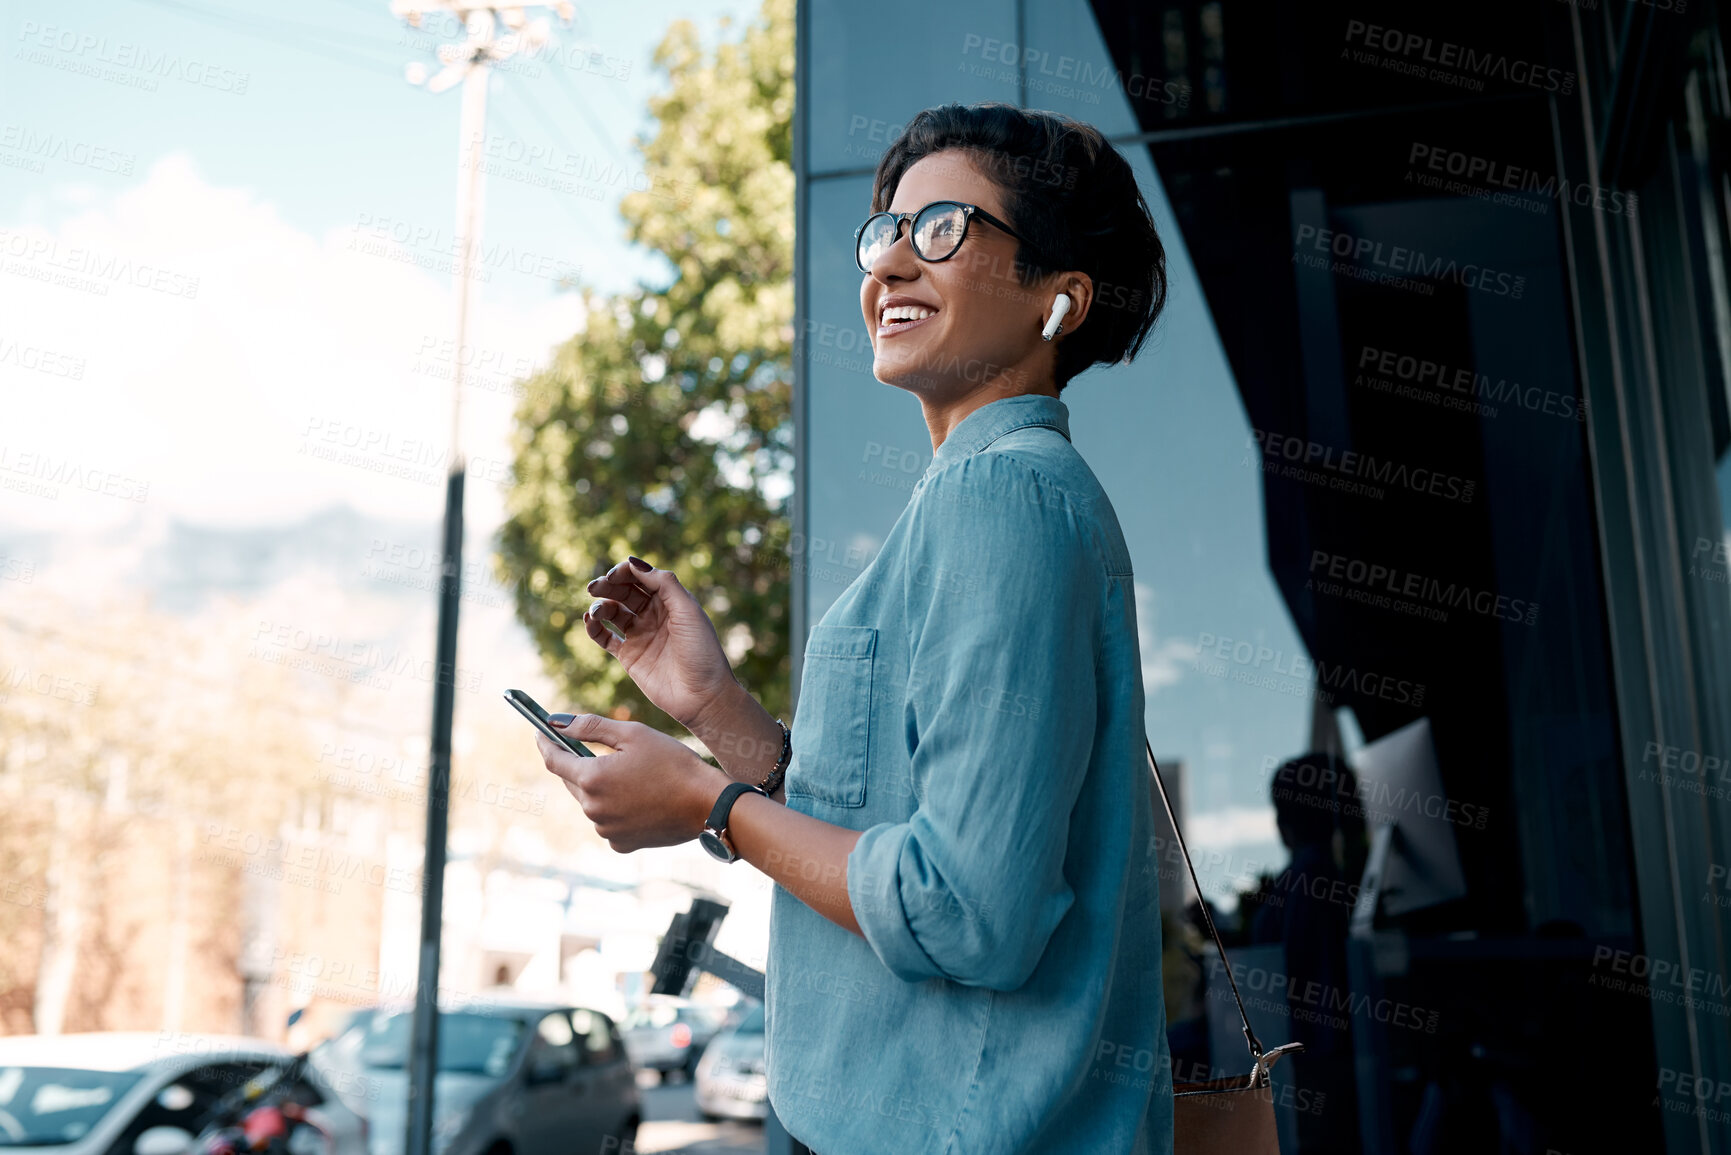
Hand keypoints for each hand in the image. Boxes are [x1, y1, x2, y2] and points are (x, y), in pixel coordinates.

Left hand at [537, 712, 732, 852]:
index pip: (554, 759)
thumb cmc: (673, 763)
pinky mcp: (620, 844)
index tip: (540, 732)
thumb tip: (556, 722)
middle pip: (572, 781)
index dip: (545, 743)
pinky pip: (607, 821)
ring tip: (630, 774)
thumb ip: (590, 726)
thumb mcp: (633, 734)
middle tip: (595, 749)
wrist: (707, 804)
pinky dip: (615, 808)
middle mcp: (592, 809)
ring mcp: (605, 830)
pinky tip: (639, 798)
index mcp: (591, 778)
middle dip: (578, 764)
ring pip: (590, 802)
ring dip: (600, 787)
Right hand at [581, 556, 737, 729]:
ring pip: (613, 612)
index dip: (626, 572)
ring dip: (601, 607)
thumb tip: (634, 562)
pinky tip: (589, 621)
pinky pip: (605, 637)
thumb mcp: (688, 611)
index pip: (642, 577)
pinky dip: (594, 628)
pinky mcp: (629, 656)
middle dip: (608, 585)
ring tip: (595, 612)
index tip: (614, 575)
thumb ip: (664, 584)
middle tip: (594, 587)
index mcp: (671, 601)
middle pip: (625, 591)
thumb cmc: (701, 652)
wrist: (702, 696)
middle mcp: (654, 615)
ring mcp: (640, 635)